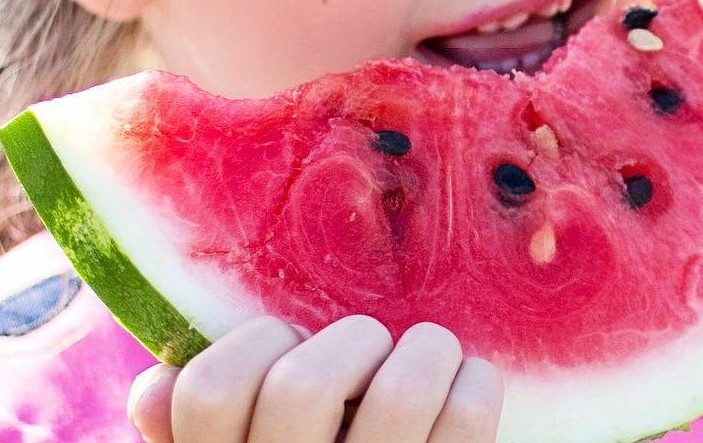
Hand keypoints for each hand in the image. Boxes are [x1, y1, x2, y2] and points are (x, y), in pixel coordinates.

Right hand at [127, 316, 503, 442]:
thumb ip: (188, 441)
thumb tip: (157, 384)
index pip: (210, 390)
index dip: (256, 342)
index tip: (293, 346)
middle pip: (304, 384)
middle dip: (352, 341)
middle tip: (372, 351)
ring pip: (401, 391)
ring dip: (425, 349)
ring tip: (429, 355)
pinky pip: (466, 416)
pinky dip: (475, 382)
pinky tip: (467, 386)